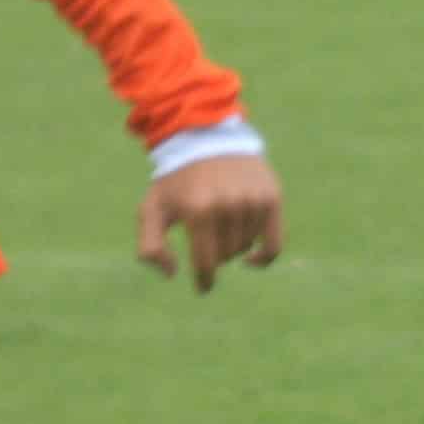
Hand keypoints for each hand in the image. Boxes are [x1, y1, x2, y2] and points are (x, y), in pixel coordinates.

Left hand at [136, 153, 284, 291]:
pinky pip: (273, 245)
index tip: (203, 286)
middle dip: (214, 254)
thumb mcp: (152, 209)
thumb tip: (172, 274)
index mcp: (198, 210)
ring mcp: (252, 200)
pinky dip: (263, 257)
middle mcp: (229, 205)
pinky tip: (251, 259)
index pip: (206, 263)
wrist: (207, 138)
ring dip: (233, 246)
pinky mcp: (271, 197)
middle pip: (225, 256)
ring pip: (246, 248)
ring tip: (221, 227)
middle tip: (206, 237)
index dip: (204, 280)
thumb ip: (150, 247)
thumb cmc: (177, 181)